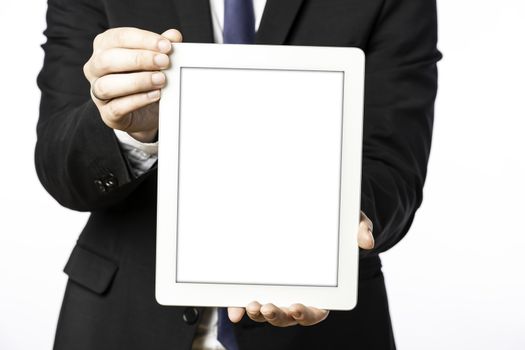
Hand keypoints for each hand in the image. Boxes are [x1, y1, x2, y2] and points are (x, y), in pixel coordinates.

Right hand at [83, 27, 182, 141]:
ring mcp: (97, 92)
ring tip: (160, 80)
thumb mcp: (156, 60)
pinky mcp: (108, 114)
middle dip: (139, 59)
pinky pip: (117, 107)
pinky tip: (155, 95)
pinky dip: (138, 100)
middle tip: (164, 62)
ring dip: (137, 81)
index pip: (118, 37)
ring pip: (107, 85)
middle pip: (107, 60)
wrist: (147, 112)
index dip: (143, 40)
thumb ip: (162, 48)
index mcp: (104, 46)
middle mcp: (95, 68)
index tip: (166, 46)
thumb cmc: (147, 78)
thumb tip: (174, 36)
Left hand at [227, 211, 374, 325]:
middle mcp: (299, 295)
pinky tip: (233, 310)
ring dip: (258, 313)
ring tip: (251, 305)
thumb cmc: (338, 228)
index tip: (297, 308)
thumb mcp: (352, 223)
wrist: (319, 219)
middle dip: (277, 315)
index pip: (316, 310)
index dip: (306, 313)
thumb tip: (367, 240)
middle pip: (288, 316)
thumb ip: (361, 229)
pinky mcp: (263, 283)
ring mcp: (280, 291)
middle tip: (267, 307)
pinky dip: (240, 307)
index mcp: (323, 291)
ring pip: (268, 311)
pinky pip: (251, 298)